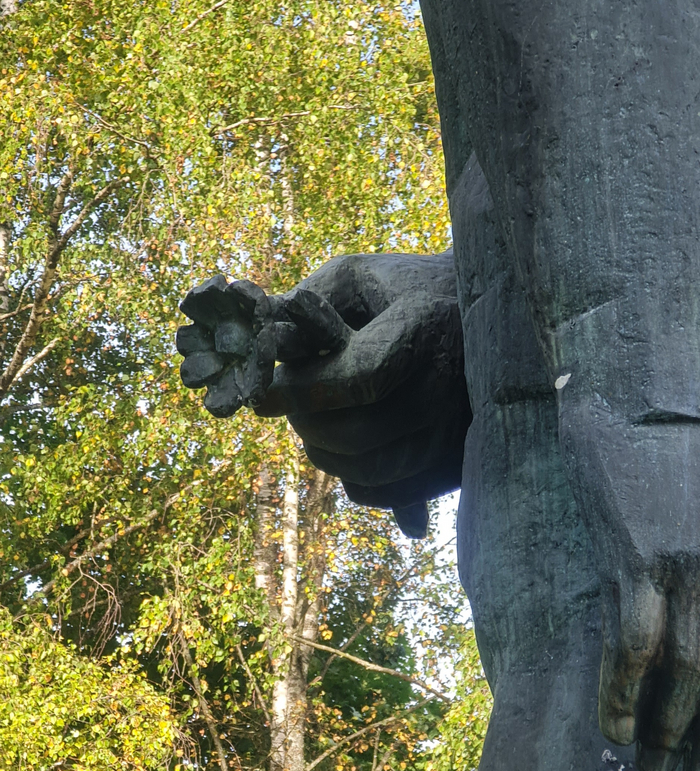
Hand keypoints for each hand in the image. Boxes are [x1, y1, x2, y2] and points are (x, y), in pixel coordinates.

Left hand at [177, 252, 470, 536]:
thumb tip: (259, 353)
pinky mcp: (458, 461)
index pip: (360, 376)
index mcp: (426, 324)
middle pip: (362, 433)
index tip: (262, 392)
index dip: (303, 390)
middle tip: (286, 405)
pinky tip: (343, 447)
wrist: (477, 312)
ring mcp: (460, 427)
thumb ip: (303, 309)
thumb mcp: (352, 277)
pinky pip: (393, 493)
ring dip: (324, 452)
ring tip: (312, 422)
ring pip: (373, 471)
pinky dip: (354, 478)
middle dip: (306, 423)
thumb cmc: (398, 289)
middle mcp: (450, 382)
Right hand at [560, 395, 699, 770]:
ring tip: (648, 766)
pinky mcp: (637, 556)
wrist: (638, 395)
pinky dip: (621, 690)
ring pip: (687, 673)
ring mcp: (687, 565)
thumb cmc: (682, 452)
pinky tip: (611, 723)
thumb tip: (692, 627)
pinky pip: (632, 641)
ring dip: (665, 730)